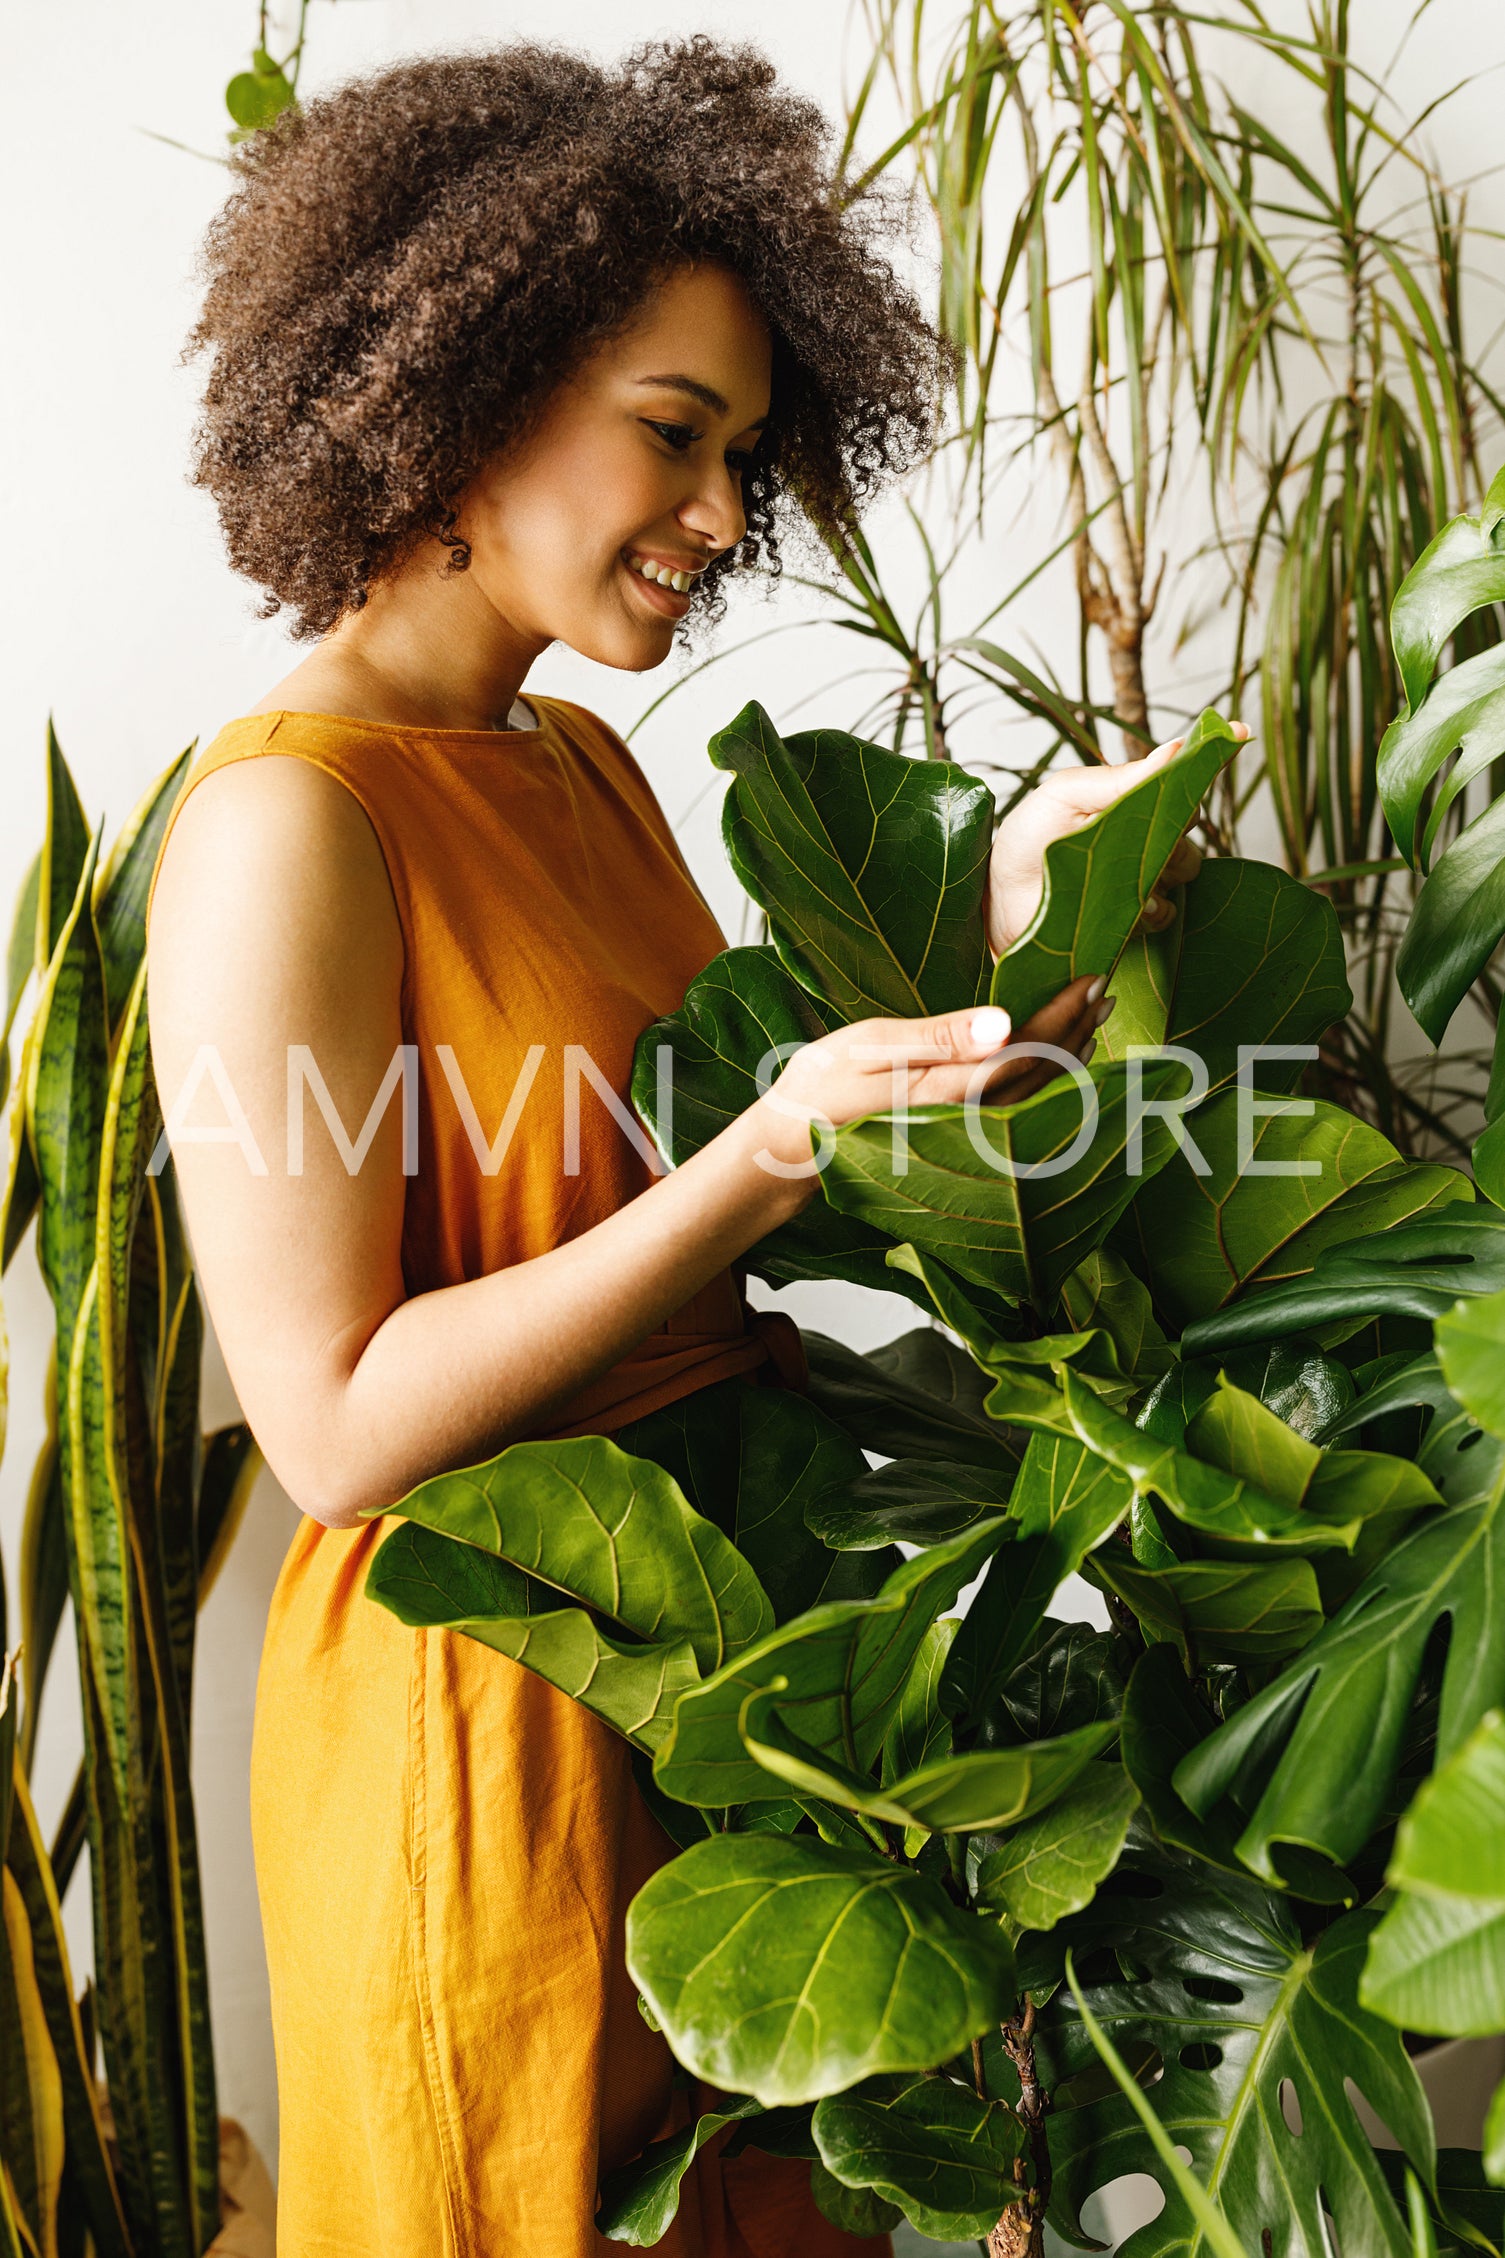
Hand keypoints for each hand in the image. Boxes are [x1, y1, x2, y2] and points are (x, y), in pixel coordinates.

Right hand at [746, 976, 1113, 1209]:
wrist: (788, 1148)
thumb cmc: (820, 1090)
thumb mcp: (870, 1048)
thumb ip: (938, 1037)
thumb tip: (1003, 1025)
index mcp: (950, 1090)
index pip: (1026, 1048)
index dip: (1062, 1015)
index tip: (1090, 979)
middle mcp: (969, 1118)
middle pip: (1042, 1072)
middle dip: (1077, 1029)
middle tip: (1104, 989)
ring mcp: (966, 1132)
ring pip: (1036, 1093)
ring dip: (1068, 1053)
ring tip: (1093, 1019)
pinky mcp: (958, 1136)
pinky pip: (1019, 1105)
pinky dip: (1045, 1076)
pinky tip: (1055, 1059)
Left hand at [986, 728, 1249, 957]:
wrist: (995, 900)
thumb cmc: (1026, 840)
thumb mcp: (1066, 796)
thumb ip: (1121, 780)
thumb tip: (1176, 748)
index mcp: (1130, 799)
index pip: (1183, 775)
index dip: (1211, 756)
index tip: (1240, 732)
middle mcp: (1145, 838)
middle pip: (1191, 826)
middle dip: (1175, 827)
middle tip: (1144, 832)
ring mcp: (1143, 880)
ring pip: (1186, 869)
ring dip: (1164, 870)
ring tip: (1125, 876)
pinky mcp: (1135, 923)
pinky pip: (1167, 914)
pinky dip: (1153, 910)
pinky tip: (1128, 908)